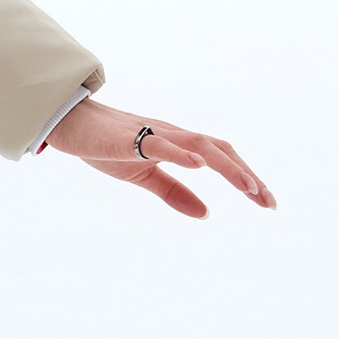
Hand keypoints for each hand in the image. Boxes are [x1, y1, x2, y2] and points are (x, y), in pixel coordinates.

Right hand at [46, 97, 274, 220]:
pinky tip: (200, 164)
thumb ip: (174, 193)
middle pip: (220, 149)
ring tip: (248, 187)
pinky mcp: (129, 139)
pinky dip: (182, 153)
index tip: (267, 202)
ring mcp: (153, 134)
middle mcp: (173, 135)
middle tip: (268, 203)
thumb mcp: (144, 176)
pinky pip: (160, 144)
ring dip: (227, 166)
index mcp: (179, 145)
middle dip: (247, 174)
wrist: (69, 124)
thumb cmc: (105, 146)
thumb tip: (206, 214)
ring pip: (199, 145)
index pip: (221, 157)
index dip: (246, 176)